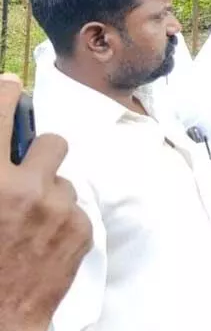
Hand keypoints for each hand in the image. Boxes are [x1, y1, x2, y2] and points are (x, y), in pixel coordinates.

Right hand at [0, 74, 90, 330]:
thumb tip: (7, 152)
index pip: (1, 117)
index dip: (5, 96)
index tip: (9, 87)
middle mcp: (27, 188)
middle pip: (54, 141)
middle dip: (41, 154)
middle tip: (26, 173)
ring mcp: (60, 210)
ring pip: (65, 180)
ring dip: (51, 193)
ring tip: (29, 222)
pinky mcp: (82, 231)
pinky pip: (75, 209)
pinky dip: (63, 221)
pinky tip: (42, 244)